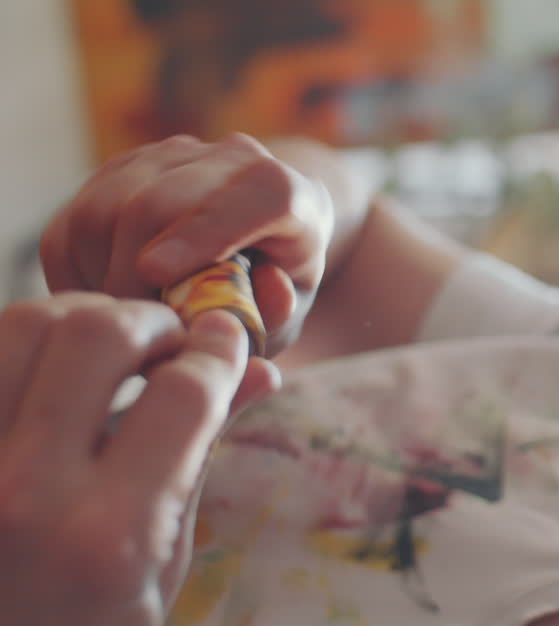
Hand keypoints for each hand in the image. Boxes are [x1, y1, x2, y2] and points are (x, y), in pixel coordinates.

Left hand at [0, 293, 276, 625]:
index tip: (228, 337)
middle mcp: (24, 496)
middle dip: (147, 320)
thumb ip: (199, 455)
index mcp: (110, 535)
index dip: (218, 350)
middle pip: (93, 332)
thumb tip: (259, 374)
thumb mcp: (164, 563)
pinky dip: (18, 355)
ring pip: (17, 327)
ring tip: (104, 348)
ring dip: (74, 320)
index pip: (183, 392)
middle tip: (167, 339)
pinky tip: (46, 378)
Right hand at [41, 133, 335, 356]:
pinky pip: (72, 223)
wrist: (257, 241)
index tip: (154, 274)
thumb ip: (280, 309)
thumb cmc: (272, 287)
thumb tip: (269, 292)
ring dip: (99, 277)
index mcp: (288, 194)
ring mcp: (170, 158)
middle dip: (131, 277)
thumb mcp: (287, 312)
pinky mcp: (119, 170)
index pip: (256, 195)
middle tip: (135, 335)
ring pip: (101, 211)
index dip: (201, 232)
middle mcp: (230, 160)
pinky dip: (75, 273)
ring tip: (126, 322)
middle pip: (155, 204)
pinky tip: (104, 303)